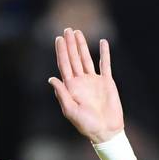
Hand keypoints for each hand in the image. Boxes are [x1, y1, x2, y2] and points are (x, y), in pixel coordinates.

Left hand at [48, 28, 123, 144]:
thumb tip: (51, 78)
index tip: (59, 39)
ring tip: (78, 32)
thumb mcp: (70, 111)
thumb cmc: (86, 124)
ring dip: (82, 45)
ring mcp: (93, 80)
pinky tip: (102, 42)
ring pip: (86, 58)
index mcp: (71, 87)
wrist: (105, 130)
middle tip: (67, 30)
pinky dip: (104, 53)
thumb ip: (62, 94)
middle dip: (70, 44)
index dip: (61, 51)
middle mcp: (81, 81)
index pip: (64, 65)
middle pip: (73, 58)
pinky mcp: (106, 81)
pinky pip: (105, 64)